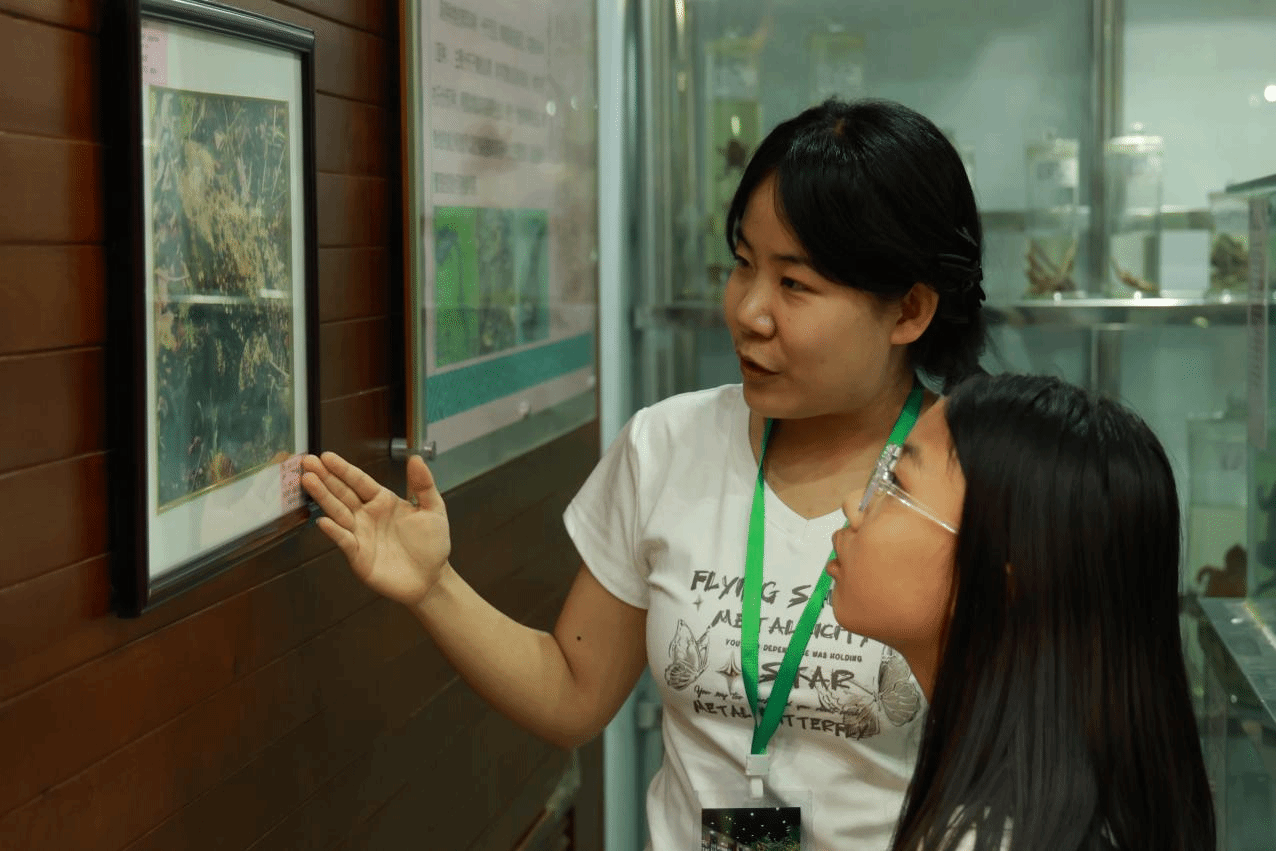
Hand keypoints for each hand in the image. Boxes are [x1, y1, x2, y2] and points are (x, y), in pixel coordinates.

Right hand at [300, 451, 450, 606]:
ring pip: (338, 512)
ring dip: (323, 497)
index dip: (343, 469)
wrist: (431, 579)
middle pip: (342, 493)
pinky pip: (344, 541)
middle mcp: (367, 515)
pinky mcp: (358, 556)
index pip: (359, 481)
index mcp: (383, 501)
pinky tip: (323, 520)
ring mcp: (360, 534)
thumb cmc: (431, 545)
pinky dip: (334, 531)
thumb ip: (424, 484)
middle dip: (325, 477)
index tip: (327, 456)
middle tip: (307, 462)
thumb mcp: (433, 510)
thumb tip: (416, 458)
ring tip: (308, 480)